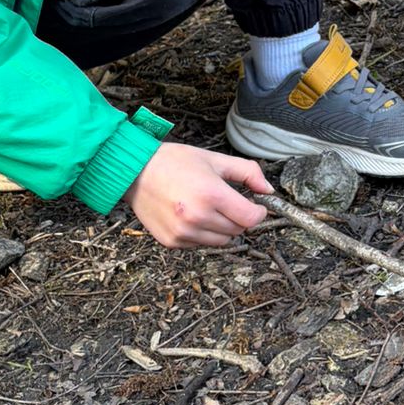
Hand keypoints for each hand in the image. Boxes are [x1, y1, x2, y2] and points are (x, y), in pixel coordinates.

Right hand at [126, 142, 270, 248]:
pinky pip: (201, 244)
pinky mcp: (172, 242)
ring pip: (222, 241)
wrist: (135, 172)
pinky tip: (192, 216)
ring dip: (223, 227)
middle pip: (238, 230)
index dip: (258, 212)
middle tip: (227, 202)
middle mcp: (198, 217)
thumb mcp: (215, 160)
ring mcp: (183, 232)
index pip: (251, 218)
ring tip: (208, 208)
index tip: (255, 205)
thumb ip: (247, 173)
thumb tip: (268, 190)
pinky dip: (203, 234)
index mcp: (212, 194)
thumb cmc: (174, 162)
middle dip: (239, 217)